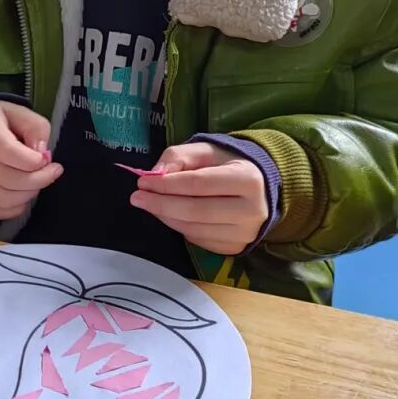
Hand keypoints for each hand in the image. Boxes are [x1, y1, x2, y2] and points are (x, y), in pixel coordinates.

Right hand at [0, 100, 60, 220]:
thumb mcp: (17, 110)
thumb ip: (35, 128)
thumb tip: (43, 155)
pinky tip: (23, 195)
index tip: (47, 160)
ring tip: (37, 182)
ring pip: (2, 199)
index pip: (7, 151)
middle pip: (6, 179)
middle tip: (52, 173)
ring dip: (27, 195)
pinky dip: (14, 209)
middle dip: (37, 180)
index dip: (32, 161)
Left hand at [130, 142, 269, 255]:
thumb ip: (179, 156)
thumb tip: (155, 175)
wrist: (260, 188)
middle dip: (161, 204)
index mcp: (248, 179)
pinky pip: (198, 240)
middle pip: (195, 211)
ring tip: (151, 205)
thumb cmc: (229, 165)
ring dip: (166, 217)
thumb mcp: (207, 150)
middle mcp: (251, 211)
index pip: (198, 184)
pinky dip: (179, 228)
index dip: (167, 184)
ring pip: (193, 229)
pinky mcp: (235, 248)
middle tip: (137, 198)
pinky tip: (172, 216)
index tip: (143, 182)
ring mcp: (244, 234)